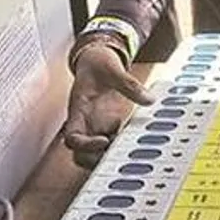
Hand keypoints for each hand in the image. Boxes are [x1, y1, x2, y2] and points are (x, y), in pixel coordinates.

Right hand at [63, 35, 154, 168]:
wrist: (95, 59)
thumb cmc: (96, 64)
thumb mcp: (112, 69)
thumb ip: (129, 84)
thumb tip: (147, 98)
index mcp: (78, 110)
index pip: (72, 138)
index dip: (85, 145)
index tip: (104, 141)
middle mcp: (84, 123)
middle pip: (81, 154)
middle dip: (96, 160)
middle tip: (119, 154)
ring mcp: (95, 126)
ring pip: (94, 153)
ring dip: (109, 156)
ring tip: (130, 149)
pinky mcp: (106, 124)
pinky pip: (111, 143)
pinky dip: (121, 146)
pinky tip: (136, 140)